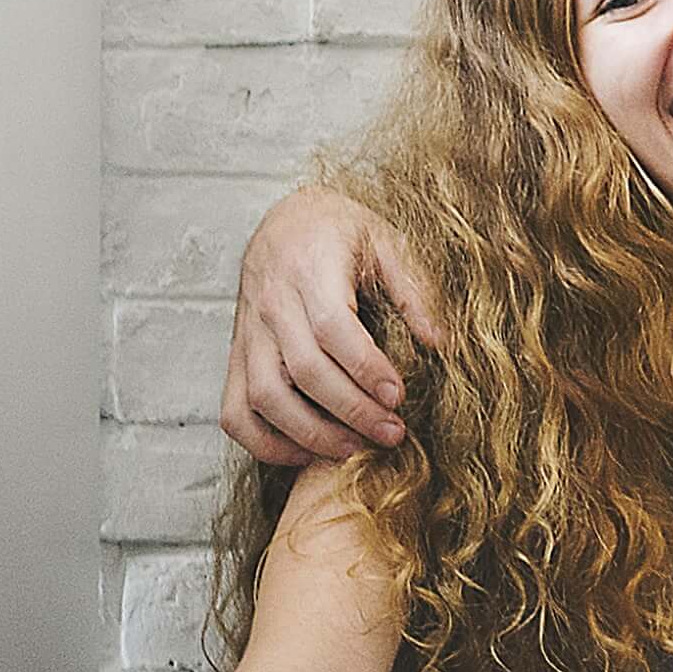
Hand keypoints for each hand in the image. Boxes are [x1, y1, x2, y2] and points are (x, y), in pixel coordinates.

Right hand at [223, 185, 443, 465]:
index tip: (398, 397)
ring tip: (356, 448)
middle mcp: (271, 306)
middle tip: (392, 434)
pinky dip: (262, 441)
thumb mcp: (387, 242)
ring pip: (262, 397)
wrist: (287, 220)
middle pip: (301, 371)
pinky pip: (234, 411)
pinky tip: (305, 451)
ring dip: (309, 433)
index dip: (365, 368)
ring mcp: (248, 335)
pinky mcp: (236, 356)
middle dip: (350, 411)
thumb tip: (439, 342)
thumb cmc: (342, 231)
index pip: (331, 329)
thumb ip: (413, 290)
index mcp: (310, 272)